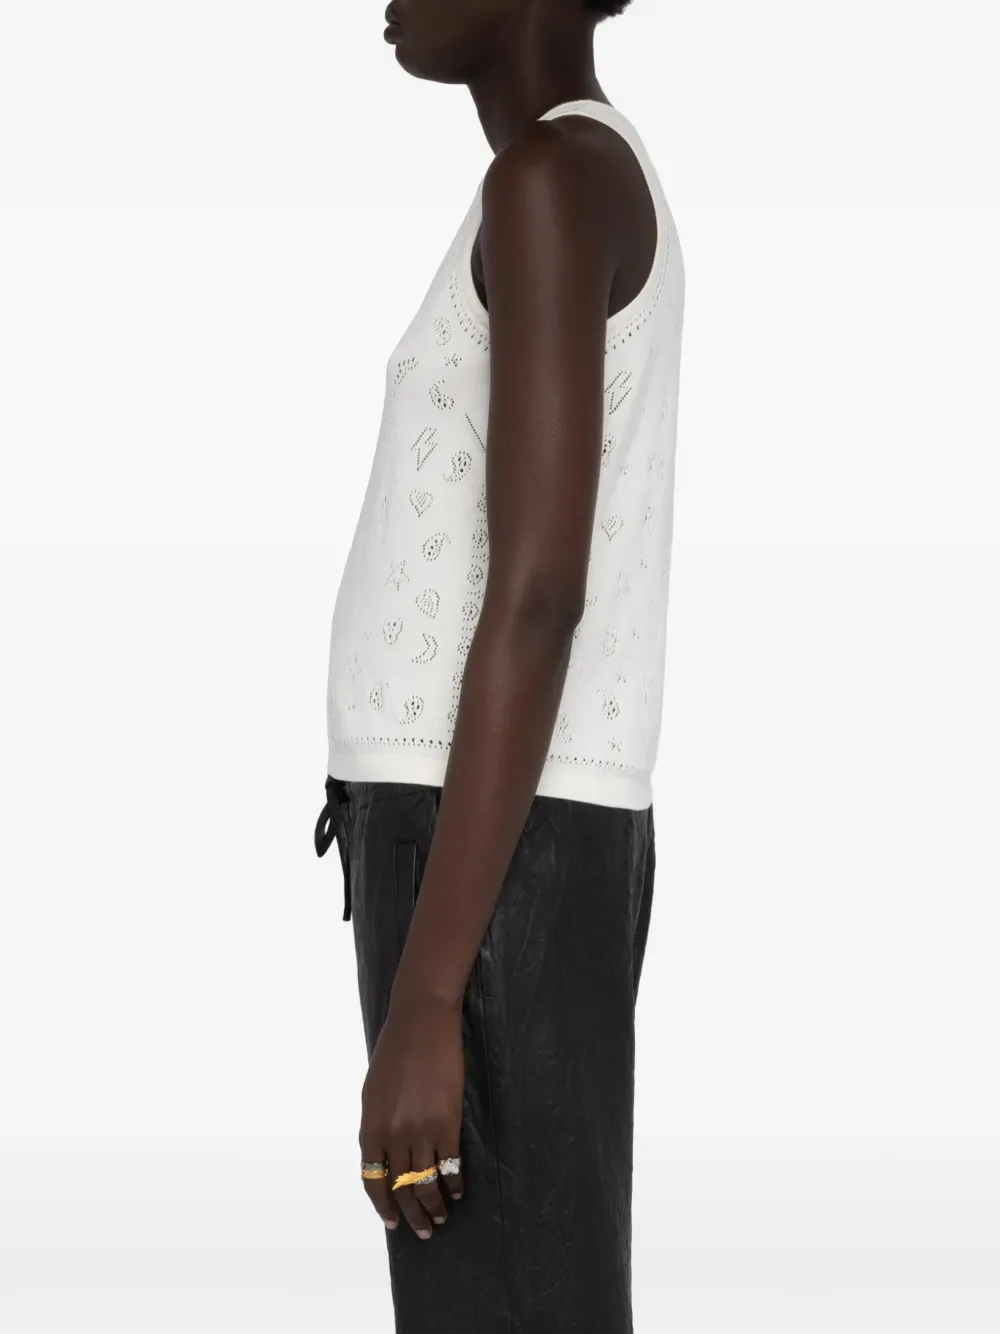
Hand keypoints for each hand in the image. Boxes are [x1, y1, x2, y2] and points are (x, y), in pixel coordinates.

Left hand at [360, 993, 465, 1238]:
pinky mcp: (448, 1123)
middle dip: (412, 1214)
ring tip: (442, 1217)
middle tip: (422, 1230)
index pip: (373, 1180)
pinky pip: (451, 1165)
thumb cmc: (394, 1051)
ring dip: (434, 1205)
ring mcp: (422, 1131)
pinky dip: (454, 1182)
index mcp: (371, 1127)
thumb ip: (375, 1126)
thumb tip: (382, 1155)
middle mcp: (394, 1136)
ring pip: (426, 1182)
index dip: (382, 1205)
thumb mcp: (373, 1092)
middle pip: (401, 1188)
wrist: (421, 1022)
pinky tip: (458, 1190)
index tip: (391, 1221)